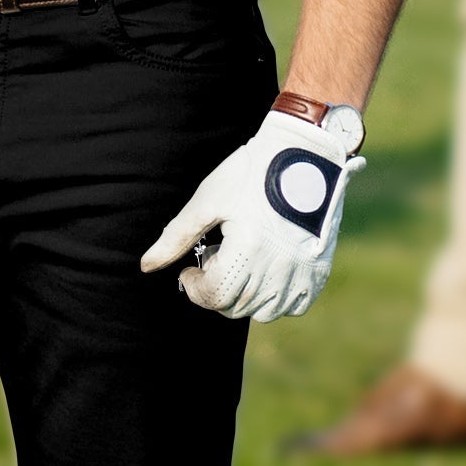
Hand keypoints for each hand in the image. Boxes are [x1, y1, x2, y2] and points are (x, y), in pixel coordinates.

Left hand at [141, 105, 366, 322]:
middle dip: (215, 289)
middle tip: (214, 257)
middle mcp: (277, 268)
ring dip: (243, 296)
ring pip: (263, 312)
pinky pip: (294, 306)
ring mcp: (302, 272)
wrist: (304, 154)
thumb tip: (146, 266)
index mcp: (248, 249)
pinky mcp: (319, 271)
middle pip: (235, 307)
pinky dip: (275, 298)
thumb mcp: (208, 200)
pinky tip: (266, 270)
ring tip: (240, 261)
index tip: (189, 270)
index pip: (214, 296)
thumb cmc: (250, 172)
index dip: (194, 288)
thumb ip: (177, 237)